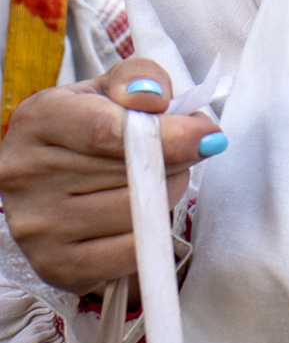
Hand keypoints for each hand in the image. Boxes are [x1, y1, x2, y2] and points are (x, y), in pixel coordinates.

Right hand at [0, 58, 224, 292]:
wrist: (55, 176)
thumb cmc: (91, 124)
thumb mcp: (112, 87)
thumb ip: (140, 77)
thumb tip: (156, 99)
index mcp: (39, 120)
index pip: (106, 131)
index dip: (169, 135)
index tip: (207, 135)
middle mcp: (26, 174)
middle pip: (131, 174)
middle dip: (175, 162)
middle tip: (178, 155)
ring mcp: (36, 225)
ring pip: (136, 214)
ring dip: (164, 197)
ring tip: (153, 183)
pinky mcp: (54, 265)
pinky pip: (130, 254)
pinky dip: (149, 237)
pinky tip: (138, 217)